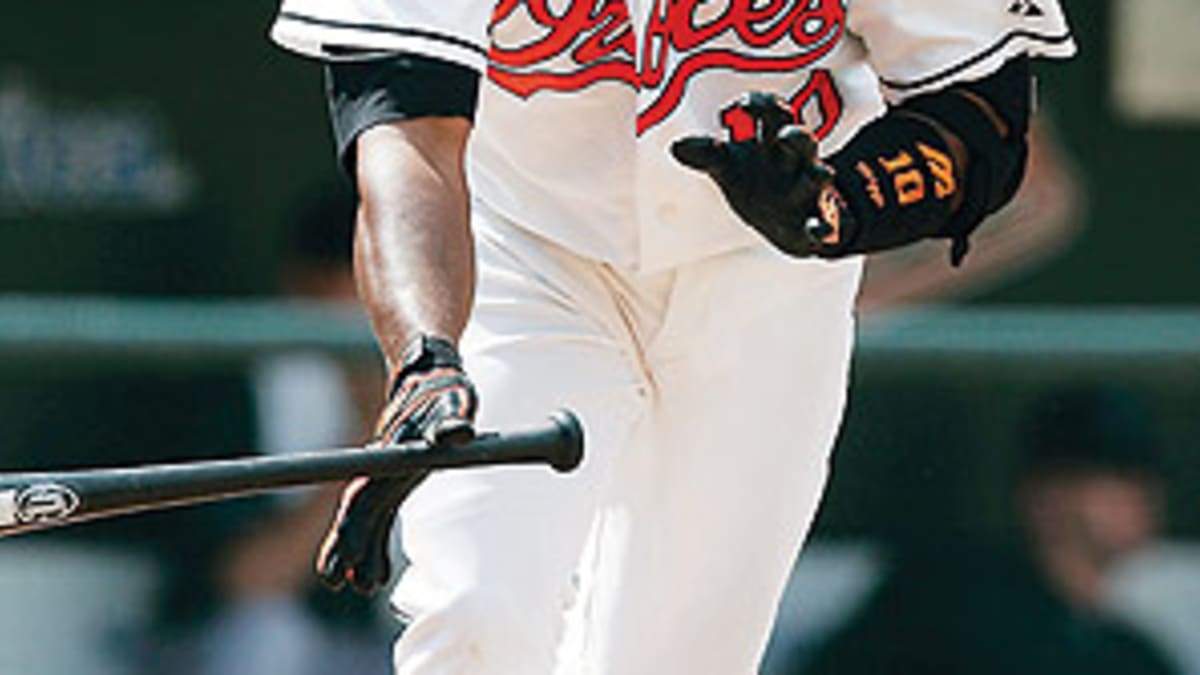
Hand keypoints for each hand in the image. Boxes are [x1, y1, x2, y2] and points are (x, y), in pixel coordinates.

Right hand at [316, 335, 477, 594]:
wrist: (430, 375)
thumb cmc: (444, 390)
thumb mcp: (453, 405)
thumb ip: (452, 422)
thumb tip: (457, 433)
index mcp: (387, 456)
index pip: (362, 498)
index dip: (351, 529)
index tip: (343, 556)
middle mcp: (380, 468)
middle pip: (357, 514)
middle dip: (345, 548)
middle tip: (335, 583)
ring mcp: (386, 476)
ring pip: (366, 521)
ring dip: (360, 553)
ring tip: (359, 586)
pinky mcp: (396, 483)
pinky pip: (381, 520)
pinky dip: (376, 546)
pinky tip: (376, 576)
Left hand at [671, 92, 850, 256]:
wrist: (783, 225)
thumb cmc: (756, 184)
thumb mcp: (728, 168)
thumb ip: (707, 155)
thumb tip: (675, 147)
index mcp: (772, 143)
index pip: (772, 114)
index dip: (761, 105)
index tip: (742, 106)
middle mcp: (794, 161)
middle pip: (800, 139)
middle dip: (796, 135)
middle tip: (785, 135)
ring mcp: (807, 190)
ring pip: (818, 176)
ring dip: (818, 174)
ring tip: (820, 173)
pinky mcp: (814, 221)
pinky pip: (823, 226)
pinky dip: (823, 231)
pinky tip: (821, 234)